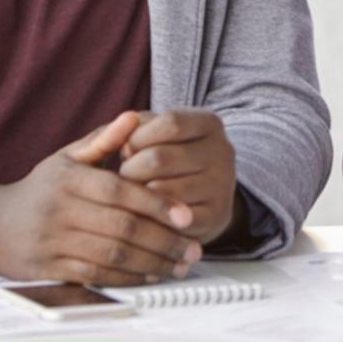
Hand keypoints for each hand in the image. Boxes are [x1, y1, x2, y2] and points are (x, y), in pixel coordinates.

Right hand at [0, 112, 202, 285]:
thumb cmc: (43, 189)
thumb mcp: (67, 157)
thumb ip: (103, 140)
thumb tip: (134, 117)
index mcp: (69, 179)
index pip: (120, 191)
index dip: (156, 204)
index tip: (187, 215)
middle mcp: (60, 210)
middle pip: (122, 227)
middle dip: (163, 240)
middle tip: (193, 248)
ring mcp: (54, 242)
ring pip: (112, 255)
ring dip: (152, 263)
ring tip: (180, 265)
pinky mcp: (51, 268)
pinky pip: (96, 275)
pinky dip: (127, 277)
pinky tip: (151, 274)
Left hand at [118, 109, 238, 244]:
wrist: (204, 198)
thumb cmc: (169, 157)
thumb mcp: (156, 134)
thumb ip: (134, 128)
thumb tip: (120, 136)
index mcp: (210, 123)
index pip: (170, 123)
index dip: (138, 136)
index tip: (125, 148)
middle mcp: (222, 151)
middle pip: (160, 158)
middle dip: (130, 169)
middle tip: (123, 177)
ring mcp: (222, 185)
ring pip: (162, 191)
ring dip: (136, 195)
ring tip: (132, 193)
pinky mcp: (215, 215)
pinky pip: (170, 218)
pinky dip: (150, 216)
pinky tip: (145, 212)